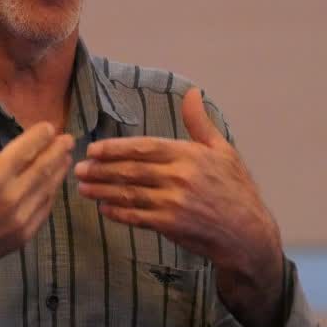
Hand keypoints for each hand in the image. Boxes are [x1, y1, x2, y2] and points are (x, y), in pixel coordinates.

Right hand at [0, 102, 73, 286]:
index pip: (26, 149)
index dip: (40, 136)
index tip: (49, 127)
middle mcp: (12, 198)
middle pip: (44, 168)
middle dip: (58, 151)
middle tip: (68, 139)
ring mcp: (20, 219)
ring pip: (47, 189)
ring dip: (58, 171)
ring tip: (65, 158)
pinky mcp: (22, 236)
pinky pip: (44, 210)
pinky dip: (51, 194)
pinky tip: (52, 186)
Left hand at [74, 88, 285, 326]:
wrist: (248, 233)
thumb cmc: (235, 189)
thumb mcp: (223, 151)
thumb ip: (200, 123)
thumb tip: (192, 93)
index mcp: (189, 155)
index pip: (144, 148)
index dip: (115, 148)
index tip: (93, 149)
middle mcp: (180, 177)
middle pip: (131, 171)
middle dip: (101, 170)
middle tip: (78, 169)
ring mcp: (175, 203)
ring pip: (129, 194)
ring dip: (102, 191)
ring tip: (82, 187)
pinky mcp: (172, 226)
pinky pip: (137, 217)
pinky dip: (118, 212)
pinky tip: (103, 208)